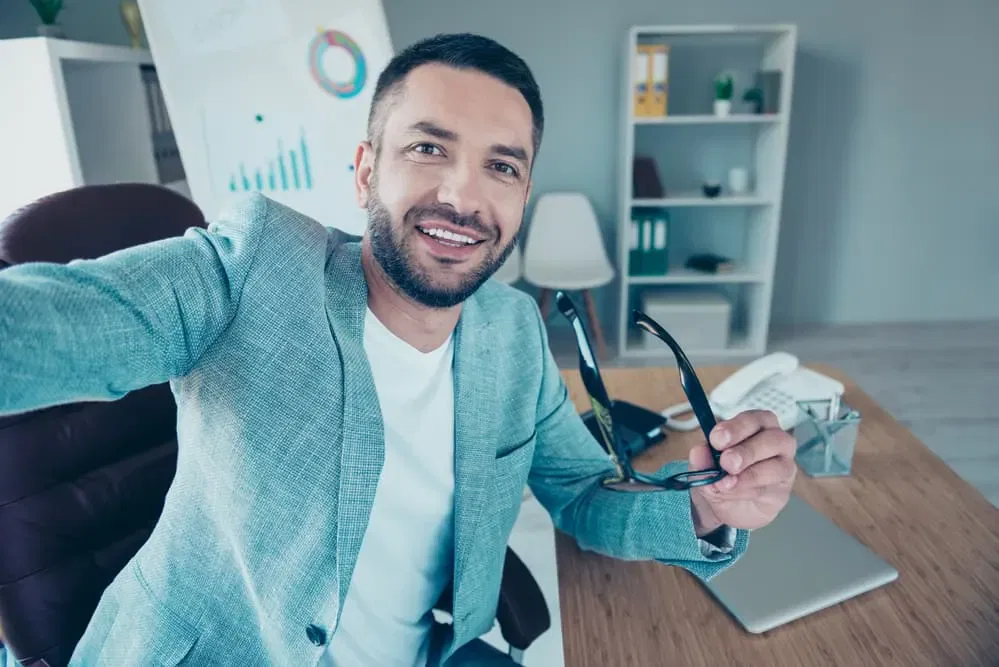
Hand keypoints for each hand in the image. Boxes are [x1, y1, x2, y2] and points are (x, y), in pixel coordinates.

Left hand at [688, 409, 795, 534]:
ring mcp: (783, 466)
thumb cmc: (720, 476)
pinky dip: (750, 490)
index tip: (717, 439)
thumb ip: (702, 459)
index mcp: (755, 426)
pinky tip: (734, 491)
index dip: (736, 427)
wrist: (725, 507)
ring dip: (751, 474)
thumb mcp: (704, 467)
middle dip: (747, 451)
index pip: (754, 419)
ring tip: (727, 482)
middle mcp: (775, 442)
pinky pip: (772, 489)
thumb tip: (698, 452)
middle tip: (727, 462)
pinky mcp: (783, 490)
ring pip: (778, 466)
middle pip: (773, 439)